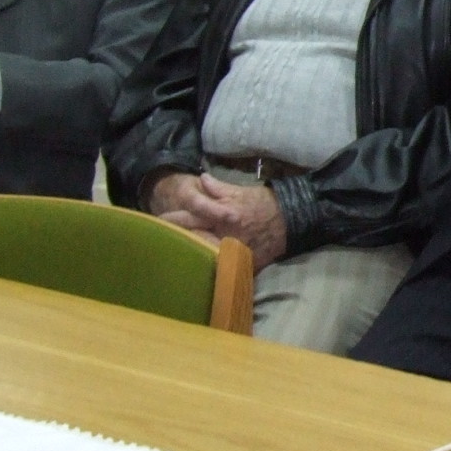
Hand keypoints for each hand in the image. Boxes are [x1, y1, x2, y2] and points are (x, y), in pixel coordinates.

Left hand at [152, 175, 286, 267]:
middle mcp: (225, 234)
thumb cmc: (265, 203)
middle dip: (175, 239)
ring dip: (190, 255)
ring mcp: (234, 251)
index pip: (191, 216)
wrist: (292, 219)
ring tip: (175, 257)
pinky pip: (224, 268)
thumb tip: (201, 179)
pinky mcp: (244, 264)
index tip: (158, 221)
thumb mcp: (241, 191)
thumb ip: (218, 187)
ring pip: (205, 256)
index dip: (172, 218)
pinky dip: (213, 268)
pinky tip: (201, 271)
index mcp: (222, 214)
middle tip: (158, 241)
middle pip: (192, 238)